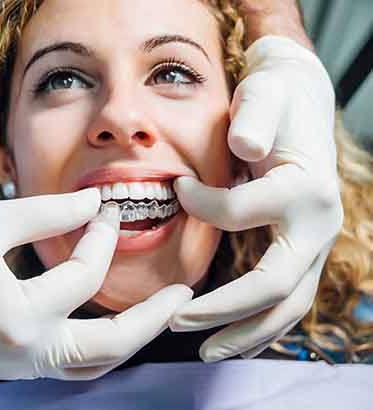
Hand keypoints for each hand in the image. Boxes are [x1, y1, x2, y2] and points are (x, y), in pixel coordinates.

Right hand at [0, 189, 191, 389]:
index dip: (99, 234)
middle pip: (111, 346)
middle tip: (184, 294)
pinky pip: (70, 364)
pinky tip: (108, 319)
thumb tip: (91, 201)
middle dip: (153, 319)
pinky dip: (98, 345)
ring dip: (130, 338)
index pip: (82, 273)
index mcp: (20, 316)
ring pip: (94, 365)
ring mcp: (20, 368)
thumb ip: (44, 213)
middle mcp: (27, 353)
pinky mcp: (11, 367)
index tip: (105, 205)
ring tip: (158, 312)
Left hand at [169, 36, 342, 360]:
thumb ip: (255, 118)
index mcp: (305, 189)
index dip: (200, 206)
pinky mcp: (302, 250)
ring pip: (287, 306)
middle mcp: (318, 225)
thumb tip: (244, 147)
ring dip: (245, 333)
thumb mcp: (264, 94)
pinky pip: (286, 299)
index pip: (240, 215)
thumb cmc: (275, 98)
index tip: (175, 189)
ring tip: (205, 351)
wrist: (300, 99)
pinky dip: (259, 323)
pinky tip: (230, 336)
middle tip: (175, 321)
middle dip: (223, 310)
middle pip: (275, 286)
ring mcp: (314, 243)